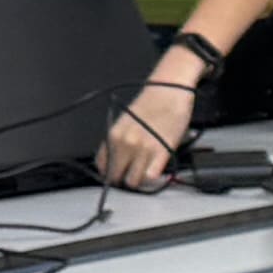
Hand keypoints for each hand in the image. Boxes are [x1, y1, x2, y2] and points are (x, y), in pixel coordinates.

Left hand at [98, 59, 207, 192]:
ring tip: (144, 173)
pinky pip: (151, 176)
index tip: (116, 174)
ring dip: (139, 181)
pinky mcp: (162, 151)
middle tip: (131, 175)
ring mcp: (143, 149)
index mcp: (113, 135)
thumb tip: (115, 161)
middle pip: (116, 178)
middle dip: (123, 179)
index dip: (110, 173)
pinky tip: (155, 171)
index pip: (103, 166)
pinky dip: (152, 178)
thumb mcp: (125, 122)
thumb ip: (117, 142)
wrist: (169, 90)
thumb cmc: (150, 104)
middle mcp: (125, 144)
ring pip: (134, 181)